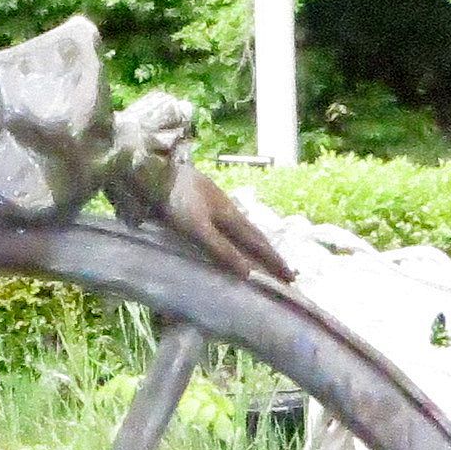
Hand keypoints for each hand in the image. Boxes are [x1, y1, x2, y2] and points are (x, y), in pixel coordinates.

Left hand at [161, 161, 295, 285]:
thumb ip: (222, 249)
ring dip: (256, 244)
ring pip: (243, 229)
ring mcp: (217, 204)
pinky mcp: (204, 201)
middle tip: (286, 271)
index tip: (291, 277)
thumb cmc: (180, 201)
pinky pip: (230, 224)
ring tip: (265, 256)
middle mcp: (230, 210)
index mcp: (232, 217)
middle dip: (271, 255)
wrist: (159, 171)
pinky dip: (239, 236)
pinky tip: (233, 235)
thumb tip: (248, 272)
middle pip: (255, 235)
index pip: (259, 244)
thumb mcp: (200, 229)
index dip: (274, 261)